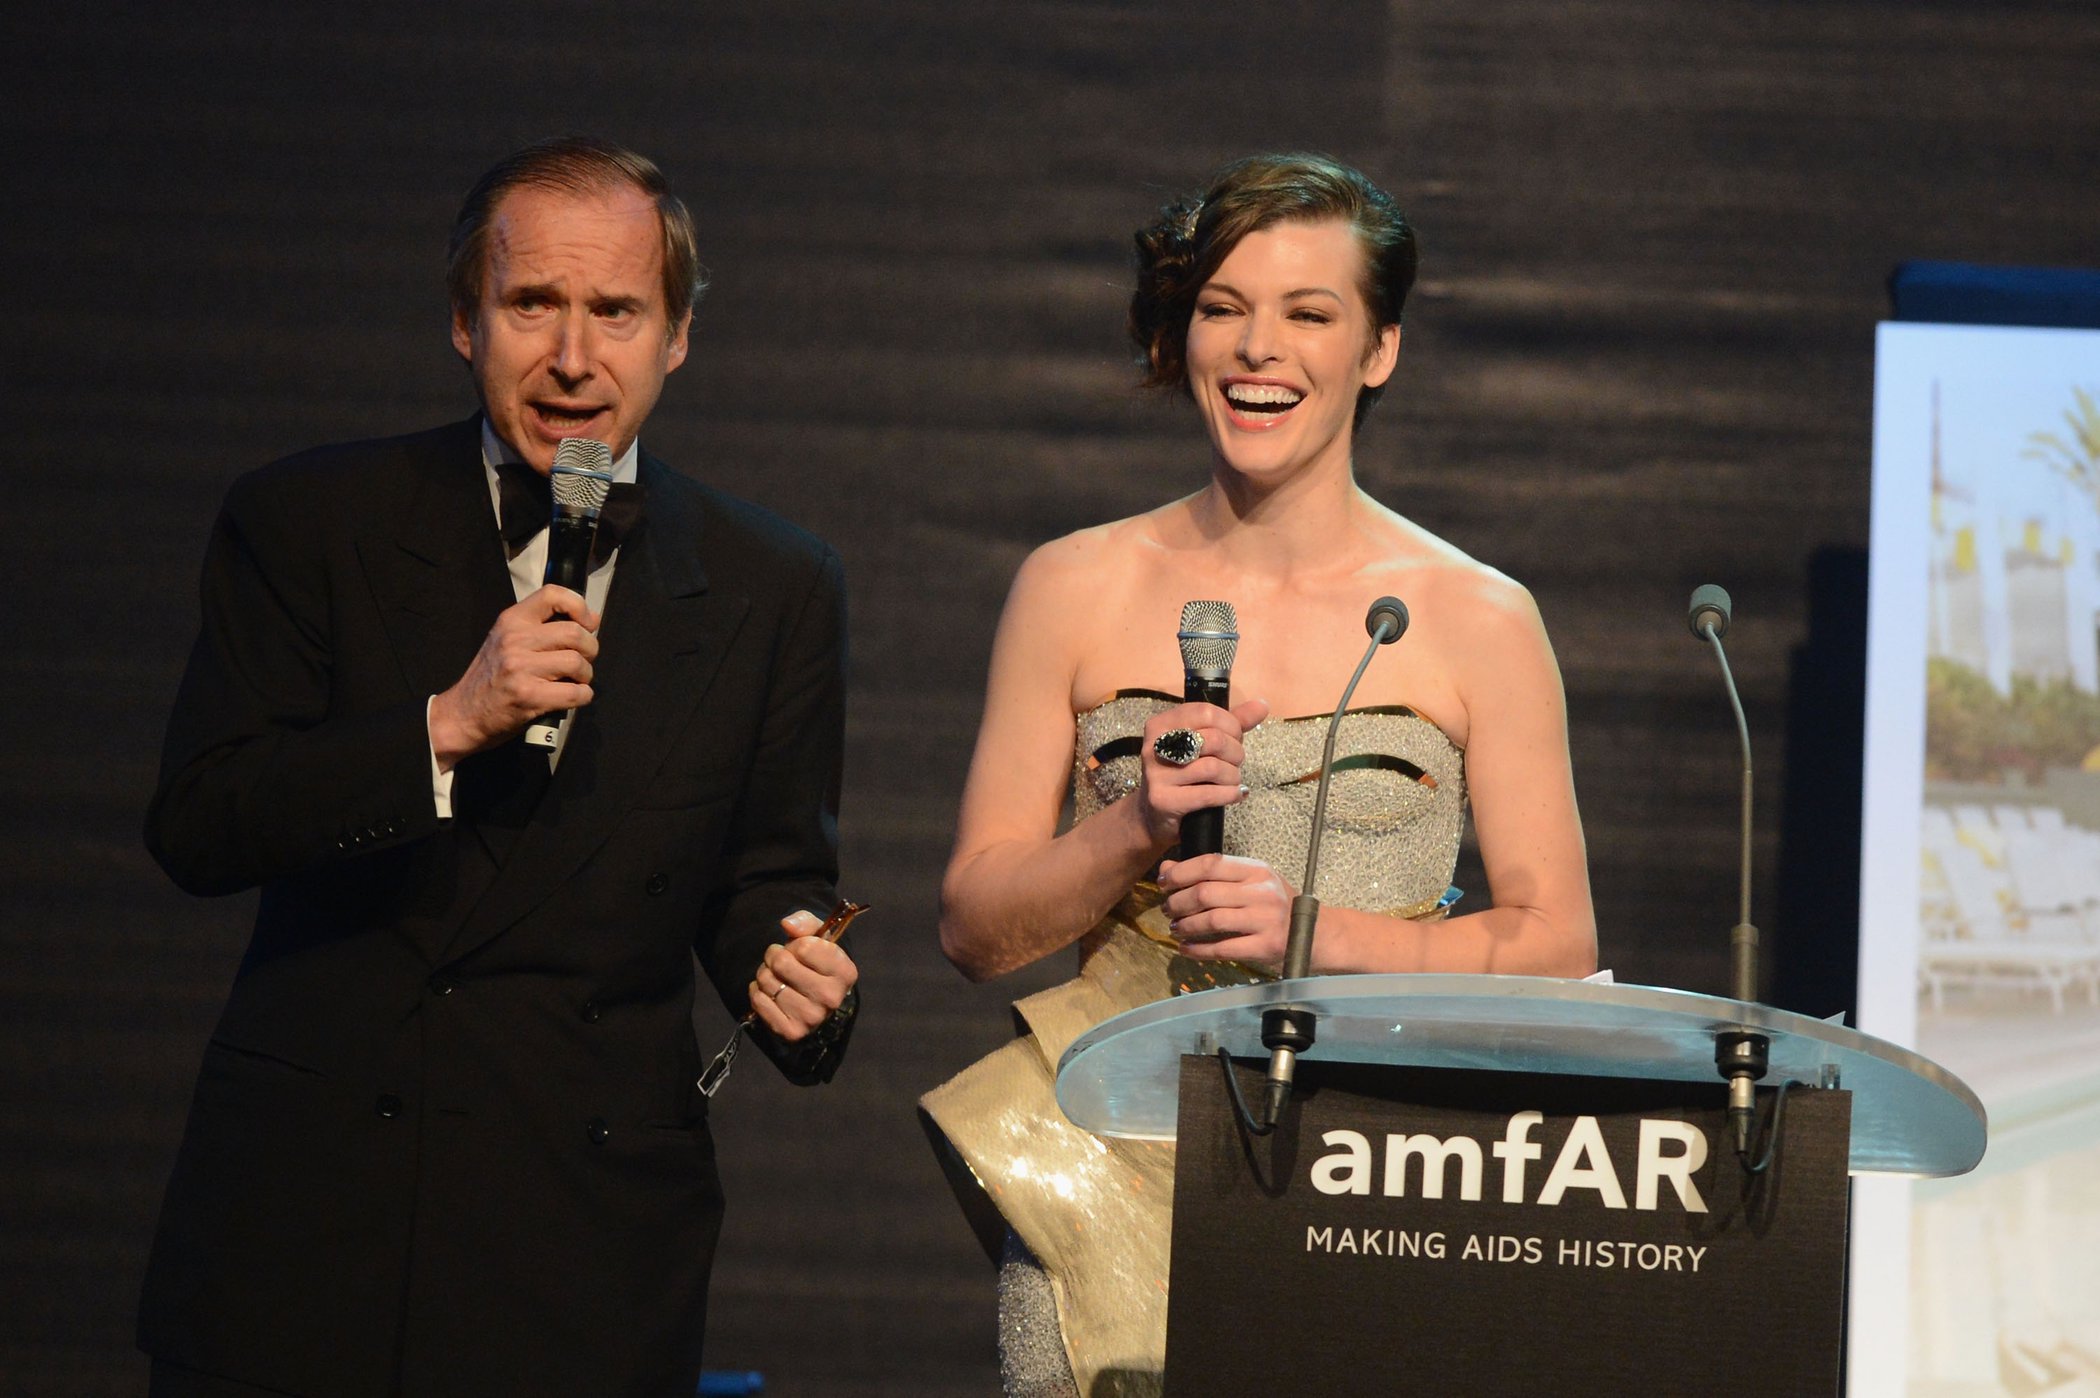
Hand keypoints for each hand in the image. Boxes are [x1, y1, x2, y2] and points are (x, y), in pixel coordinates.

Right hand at [428, 585, 599, 766]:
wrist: (463, 713)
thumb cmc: (492, 677)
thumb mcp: (508, 639)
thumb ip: (544, 626)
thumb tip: (593, 619)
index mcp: (511, 620)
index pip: (552, 594)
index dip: (578, 605)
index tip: (587, 622)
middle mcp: (514, 640)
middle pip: (575, 633)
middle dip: (590, 649)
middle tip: (583, 660)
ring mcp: (520, 668)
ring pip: (577, 663)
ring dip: (585, 675)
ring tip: (575, 680)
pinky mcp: (528, 696)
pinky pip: (574, 693)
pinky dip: (582, 696)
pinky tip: (573, 697)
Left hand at [748, 909, 859, 1041]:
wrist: (814, 998)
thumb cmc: (815, 961)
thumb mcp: (817, 936)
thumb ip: (805, 922)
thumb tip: (787, 925)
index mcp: (845, 972)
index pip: (804, 947)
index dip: (795, 944)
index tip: (799, 950)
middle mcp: (832, 998)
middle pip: (782, 963)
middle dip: (774, 955)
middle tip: (780, 960)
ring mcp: (812, 1018)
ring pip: (767, 981)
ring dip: (764, 973)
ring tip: (776, 975)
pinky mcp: (792, 1032)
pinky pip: (758, 1001)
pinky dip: (756, 991)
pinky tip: (769, 991)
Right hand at [1132, 698, 1270, 848]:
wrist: (1154, 814)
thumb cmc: (1183, 773)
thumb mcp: (1205, 743)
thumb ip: (1232, 723)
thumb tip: (1261, 706)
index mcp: (1161, 724)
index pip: (1206, 712)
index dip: (1231, 725)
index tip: (1235, 738)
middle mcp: (1155, 746)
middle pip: (1213, 739)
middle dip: (1235, 752)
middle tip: (1236, 762)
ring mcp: (1156, 774)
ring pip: (1212, 768)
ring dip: (1233, 776)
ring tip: (1233, 780)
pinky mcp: (1163, 800)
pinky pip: (1208, 794)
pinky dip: (1229, 794)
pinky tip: (1235, 794)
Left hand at [1158, 853, 1295, 972]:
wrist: (1316, 934)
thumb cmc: (1278, 905)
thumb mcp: (1250, 881)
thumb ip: (1211, 873)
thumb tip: (1168, 867)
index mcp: (1256, 870)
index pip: (1210, 864)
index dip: (1180, 872)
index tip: (1163, 881)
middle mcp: (1262, 892)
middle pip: (1206, 893)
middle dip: (1178, 902)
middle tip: (1167, 909)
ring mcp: (1265, 920)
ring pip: (1211, 920)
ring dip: (1186, 926)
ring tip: (1176, 928)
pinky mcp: (1265, 947)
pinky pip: (1222, 948)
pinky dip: (1198, 950)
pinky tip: (1186, 948)